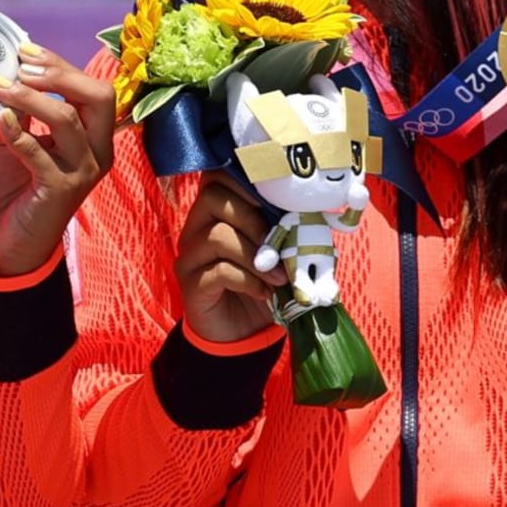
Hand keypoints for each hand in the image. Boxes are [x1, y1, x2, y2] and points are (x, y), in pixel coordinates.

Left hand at [0, 43, 113, 277]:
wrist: (11, 242)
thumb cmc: (17, 190)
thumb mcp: (19, 141)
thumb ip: (23, 113)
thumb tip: (7, 73)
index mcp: (93, 137)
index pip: (92, 89)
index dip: (61, 65)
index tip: (25, 51)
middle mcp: (98, 152)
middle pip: (99, 97)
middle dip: (60, 74)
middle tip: (21, 67)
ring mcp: (83, 172)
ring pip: (67, 120)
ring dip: (29, 98)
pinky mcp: (62, 190)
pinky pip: (40, 153)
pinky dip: (18, 132)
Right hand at [176, 172, 286, 343]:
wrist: (240, 331)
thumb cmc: (261, 282)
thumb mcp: (280, 252)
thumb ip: (290, 228)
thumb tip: (315, 209)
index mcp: (216, 209)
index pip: (218, 174)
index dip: (247, 178)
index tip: (278, 198)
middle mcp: (196, 226)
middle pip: (214, 197)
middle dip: (254, 218)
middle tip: (278, 245)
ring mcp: (190, 254)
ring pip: (217, 236)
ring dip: (256, 256)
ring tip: (278, 277)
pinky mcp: (191, 283)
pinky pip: (217, 271)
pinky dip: (248, 280)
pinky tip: (263, 292)